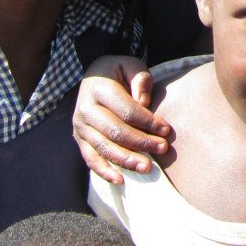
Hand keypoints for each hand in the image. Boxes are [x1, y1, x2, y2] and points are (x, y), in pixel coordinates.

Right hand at [72, 56, 171, 183]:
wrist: (94, 77)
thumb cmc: (119, 73)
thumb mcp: (131, 65)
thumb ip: (140, 79)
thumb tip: (144, 103)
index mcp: (98, 88)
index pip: (127, 110)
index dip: (147, 121)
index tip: (166, 130)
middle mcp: (85, 108)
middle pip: (115, 131)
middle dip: (141, 142)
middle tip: (162, 148)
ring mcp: (80, 126)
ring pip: (103, 147)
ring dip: (126, 160)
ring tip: (147, 168)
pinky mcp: (79, 139)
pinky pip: (90, 158)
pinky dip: (103, 171)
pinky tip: (120, 180)